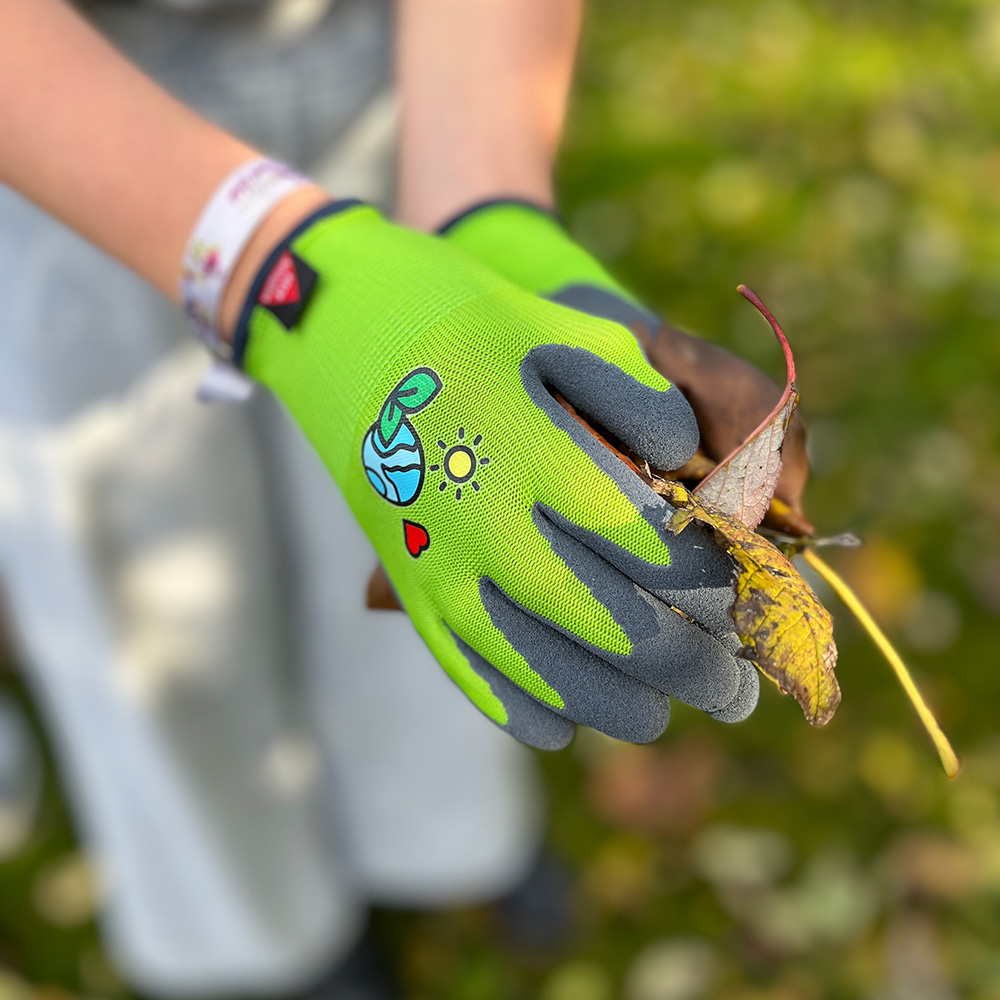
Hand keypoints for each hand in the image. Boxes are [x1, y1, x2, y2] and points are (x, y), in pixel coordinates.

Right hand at [238, 202, 757, 748]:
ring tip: (658, 720)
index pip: (641, 541)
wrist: (339, 329)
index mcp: (528, 452)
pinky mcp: (407, 583)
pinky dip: (515, 708)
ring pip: (535, 666)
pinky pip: (462, 668)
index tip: (738, 594)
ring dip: (608, 703)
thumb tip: (689, 467)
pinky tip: (559, 727)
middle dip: (680, 661)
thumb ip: (636, 397)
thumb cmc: (461, 321)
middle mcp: (480, 522)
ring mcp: (434, 563)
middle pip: (601, 620)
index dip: (703, 579)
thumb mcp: (559, 330)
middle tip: (730, 688)